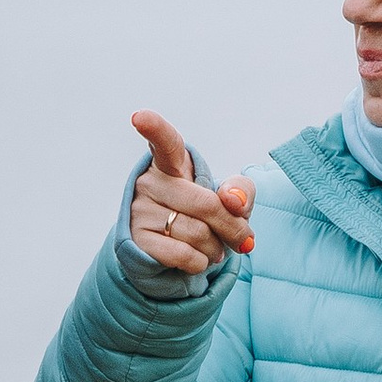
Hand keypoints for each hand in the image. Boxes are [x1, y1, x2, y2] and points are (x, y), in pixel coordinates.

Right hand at [129, 109, 254, 275]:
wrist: (170, 249)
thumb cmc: (202, 215)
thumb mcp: (228, 198)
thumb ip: (241, 191)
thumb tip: (233, 201)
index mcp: (172, 163)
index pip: (165, 142)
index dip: (154, 129)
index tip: (140, 118)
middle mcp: (150, 183)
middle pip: (207, 205)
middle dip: (233, 228)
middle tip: (242, 239)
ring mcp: (140, 211)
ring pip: (198, 234)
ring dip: (216, 249)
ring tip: (212, 248)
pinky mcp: (138, 241)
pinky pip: (184, 255)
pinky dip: (201, 263)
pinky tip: (198, 259)